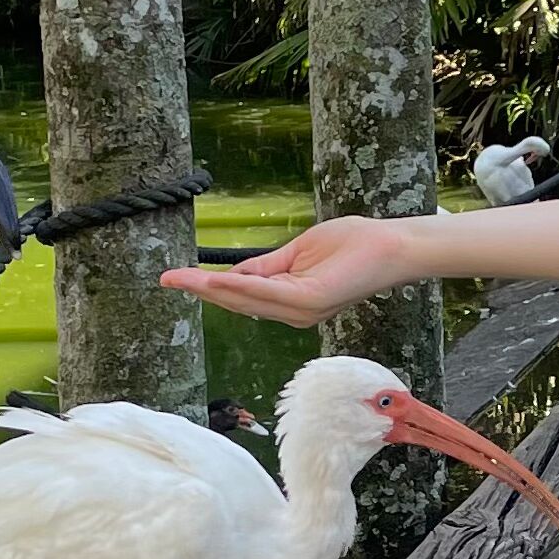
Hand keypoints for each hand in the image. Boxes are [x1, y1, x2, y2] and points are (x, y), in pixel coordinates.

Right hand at [159, 214, 419, 326]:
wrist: (391, 246)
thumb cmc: (352, 246)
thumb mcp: (299, 254)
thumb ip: (267, 267)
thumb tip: (232, 275)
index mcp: (290, 301)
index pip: (242, 295)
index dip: (208, 288)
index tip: (174, 279)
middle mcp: (293, 312)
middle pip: (239, 302)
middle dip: (201, 291)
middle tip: (166, 280)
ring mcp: (302, 309)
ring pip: (249, 299)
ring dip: (213, 290)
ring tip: (181, 280)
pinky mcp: (312, 300)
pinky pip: (270, 293)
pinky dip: (242, 287)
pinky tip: (219, 281)